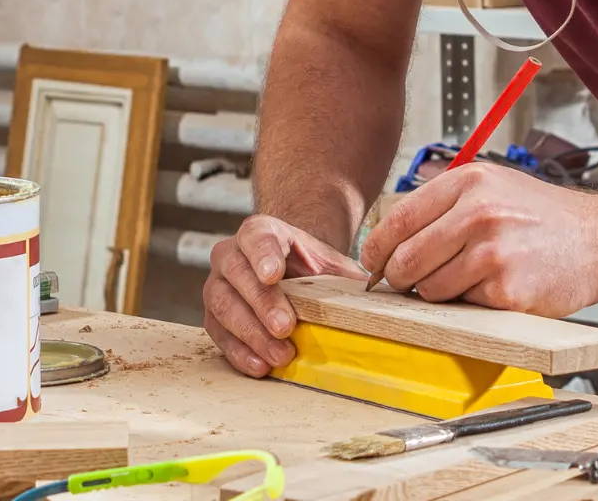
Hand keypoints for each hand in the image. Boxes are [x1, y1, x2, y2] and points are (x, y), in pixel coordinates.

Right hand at [202, 214, 367, 376]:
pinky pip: (219, 333)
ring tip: (279, 354)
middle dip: (262, 302)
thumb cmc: (309, 269)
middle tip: (285, 326)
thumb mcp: (331, 265)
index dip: (264, 255)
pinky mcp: (213, 316)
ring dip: (251, 333)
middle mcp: (230, 254)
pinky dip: (239, 352)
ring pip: (222, 305)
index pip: (258, 238)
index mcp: (260, 232)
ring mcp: (217, 284)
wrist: (288, 275)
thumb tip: (384, 293)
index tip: (274, 274)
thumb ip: (349, 277)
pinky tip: (260, 365)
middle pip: (238, 274)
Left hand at [358, 163, 597, 315]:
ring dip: (437, 294)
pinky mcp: (507, 289)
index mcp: (468, 182)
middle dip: (399, 278)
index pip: (398, 219)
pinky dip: (470, 304)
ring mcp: (493, 252)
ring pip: (429, 288)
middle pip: (405, 259)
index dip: (377, 249)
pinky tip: (495, 289)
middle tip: (407, 284)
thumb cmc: (545, 217)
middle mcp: (478, 212)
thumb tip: (390, 239)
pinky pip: (463, 306)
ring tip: (468, 280)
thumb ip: (444, 205)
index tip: (373, 264)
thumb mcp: (493, 186)